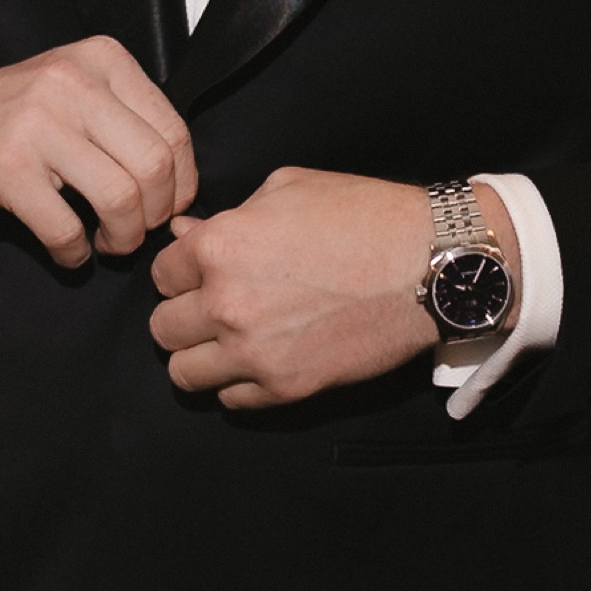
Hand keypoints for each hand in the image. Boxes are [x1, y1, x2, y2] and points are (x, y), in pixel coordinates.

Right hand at [0, 37, 195, 268]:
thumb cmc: (10, 119)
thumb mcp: (74, 94)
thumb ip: (125, 121)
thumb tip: (181, 185)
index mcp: (100, 60)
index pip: (174, 130)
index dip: (181, 183)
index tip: (166, 206)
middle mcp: (72, 82)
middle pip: (154, 166)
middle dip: (157, 215)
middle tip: (136, 231)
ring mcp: (36, 122)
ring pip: (121, 198)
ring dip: (122, 238)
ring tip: (106, 243)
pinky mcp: (5, 165)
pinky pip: (65, 228)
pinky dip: (74, 253)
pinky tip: (68, 251)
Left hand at [150, 169, 519, 408]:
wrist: (429, 266)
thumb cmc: (364, 215)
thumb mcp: (288, 189)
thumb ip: (228, 217)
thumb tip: (185, 235)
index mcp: (220, 247)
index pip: (161, 273)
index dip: (183, 270)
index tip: (204, 271)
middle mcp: (226, 304)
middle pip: (162, 329)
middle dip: (184, 314)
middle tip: (214, 306)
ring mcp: (254, 352)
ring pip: (183, 373)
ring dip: (201, 356)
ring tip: (228, 341)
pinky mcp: (287, 387)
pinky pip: (230, 401)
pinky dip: (238, 383)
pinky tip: (261, 359)